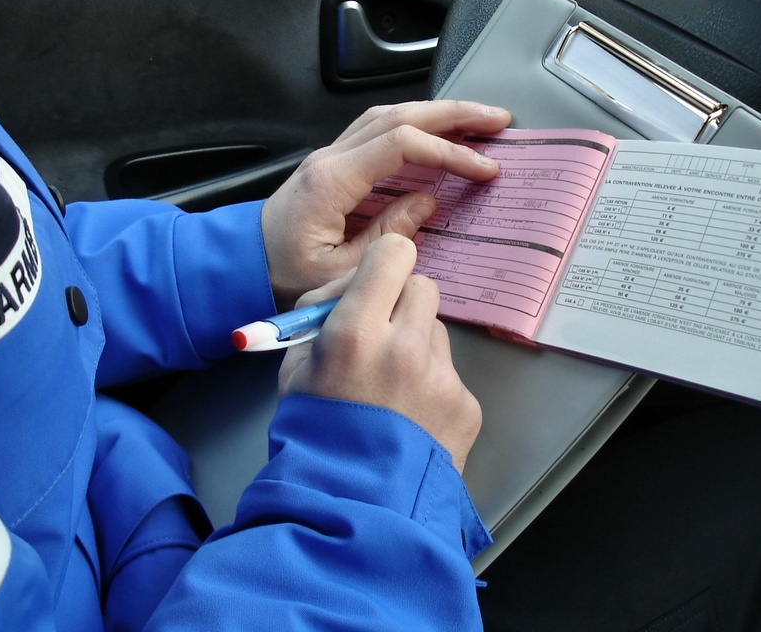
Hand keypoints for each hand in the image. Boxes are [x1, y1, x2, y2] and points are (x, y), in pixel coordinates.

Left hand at [261, 100, 510, 309]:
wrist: (242, 264)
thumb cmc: (284, 274)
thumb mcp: (338, 273)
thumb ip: (385, 238)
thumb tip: (425, 202)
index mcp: (332, 181)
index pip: (402, 145)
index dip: (448, 153)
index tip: (484, 170)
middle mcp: (331, 157)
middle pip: (399, 116)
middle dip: (454, 115)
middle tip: (498, 120)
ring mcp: (331, 155)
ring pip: (389, 115)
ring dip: (437, 113)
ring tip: (477, 120)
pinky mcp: (334, 163)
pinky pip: (378, 129)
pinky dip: (415, 123)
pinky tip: (438, 130)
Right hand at [278, 234, 481, 472]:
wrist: (352, 508)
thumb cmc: (315, 438)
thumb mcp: (294, 371)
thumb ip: (320, 322)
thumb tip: (342, 294)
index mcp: (355, 332)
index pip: (394, 253)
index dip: (385, 265)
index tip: (376, 284)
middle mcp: (405, 346)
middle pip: (421, 286)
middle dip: (401, 303)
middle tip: (382, 334)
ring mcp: (441, 376)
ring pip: (437, 331)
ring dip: (417, 345)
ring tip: (391, 388)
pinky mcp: (465, 403)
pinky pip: (449, 374)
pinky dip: (432, 387)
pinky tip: (410, 417)